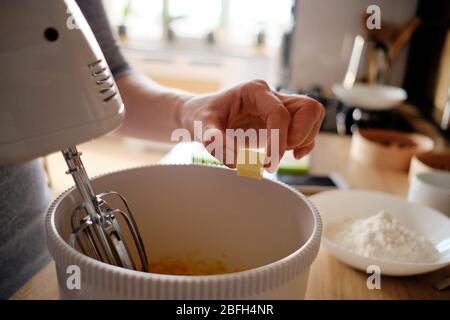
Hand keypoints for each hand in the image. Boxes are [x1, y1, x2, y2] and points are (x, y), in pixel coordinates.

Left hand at [180, 80, 324, 169]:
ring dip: (301, 140)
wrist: (200, 116)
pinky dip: (305, 143)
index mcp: (254, 91)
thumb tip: (235, 159)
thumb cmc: (200, 117)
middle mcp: (271, 95)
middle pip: (308, 109)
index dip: (279, 140)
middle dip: (297, 136)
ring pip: (312, 117)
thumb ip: (213, 139)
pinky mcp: (282, 121)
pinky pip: (307, 129)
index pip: (279, 113)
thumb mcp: (200, 126)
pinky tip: (292, 155)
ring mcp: (280, 106)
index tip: (269, 164)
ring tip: (275, 154)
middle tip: (274, 154)